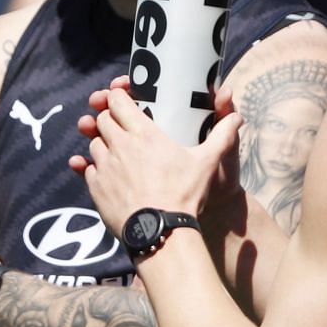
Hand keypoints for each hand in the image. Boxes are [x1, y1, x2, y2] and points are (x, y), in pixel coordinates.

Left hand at [71, 81, 242, 234]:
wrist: (161, 230)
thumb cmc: (185, 194)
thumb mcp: (209, 163)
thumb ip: (223, 136)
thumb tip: (238, 118)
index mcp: (143, 134)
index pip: (117, 101)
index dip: (117, 96)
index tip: (123, 98)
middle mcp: (119, 145)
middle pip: (101, 120)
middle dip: (108, 119)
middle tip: (121, 126)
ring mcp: (104, 166)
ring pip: (93, 144)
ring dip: (102, 143)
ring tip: (118, 152)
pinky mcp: (96, 187)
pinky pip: (88, 169)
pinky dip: (95, 168)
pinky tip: (109, 174)